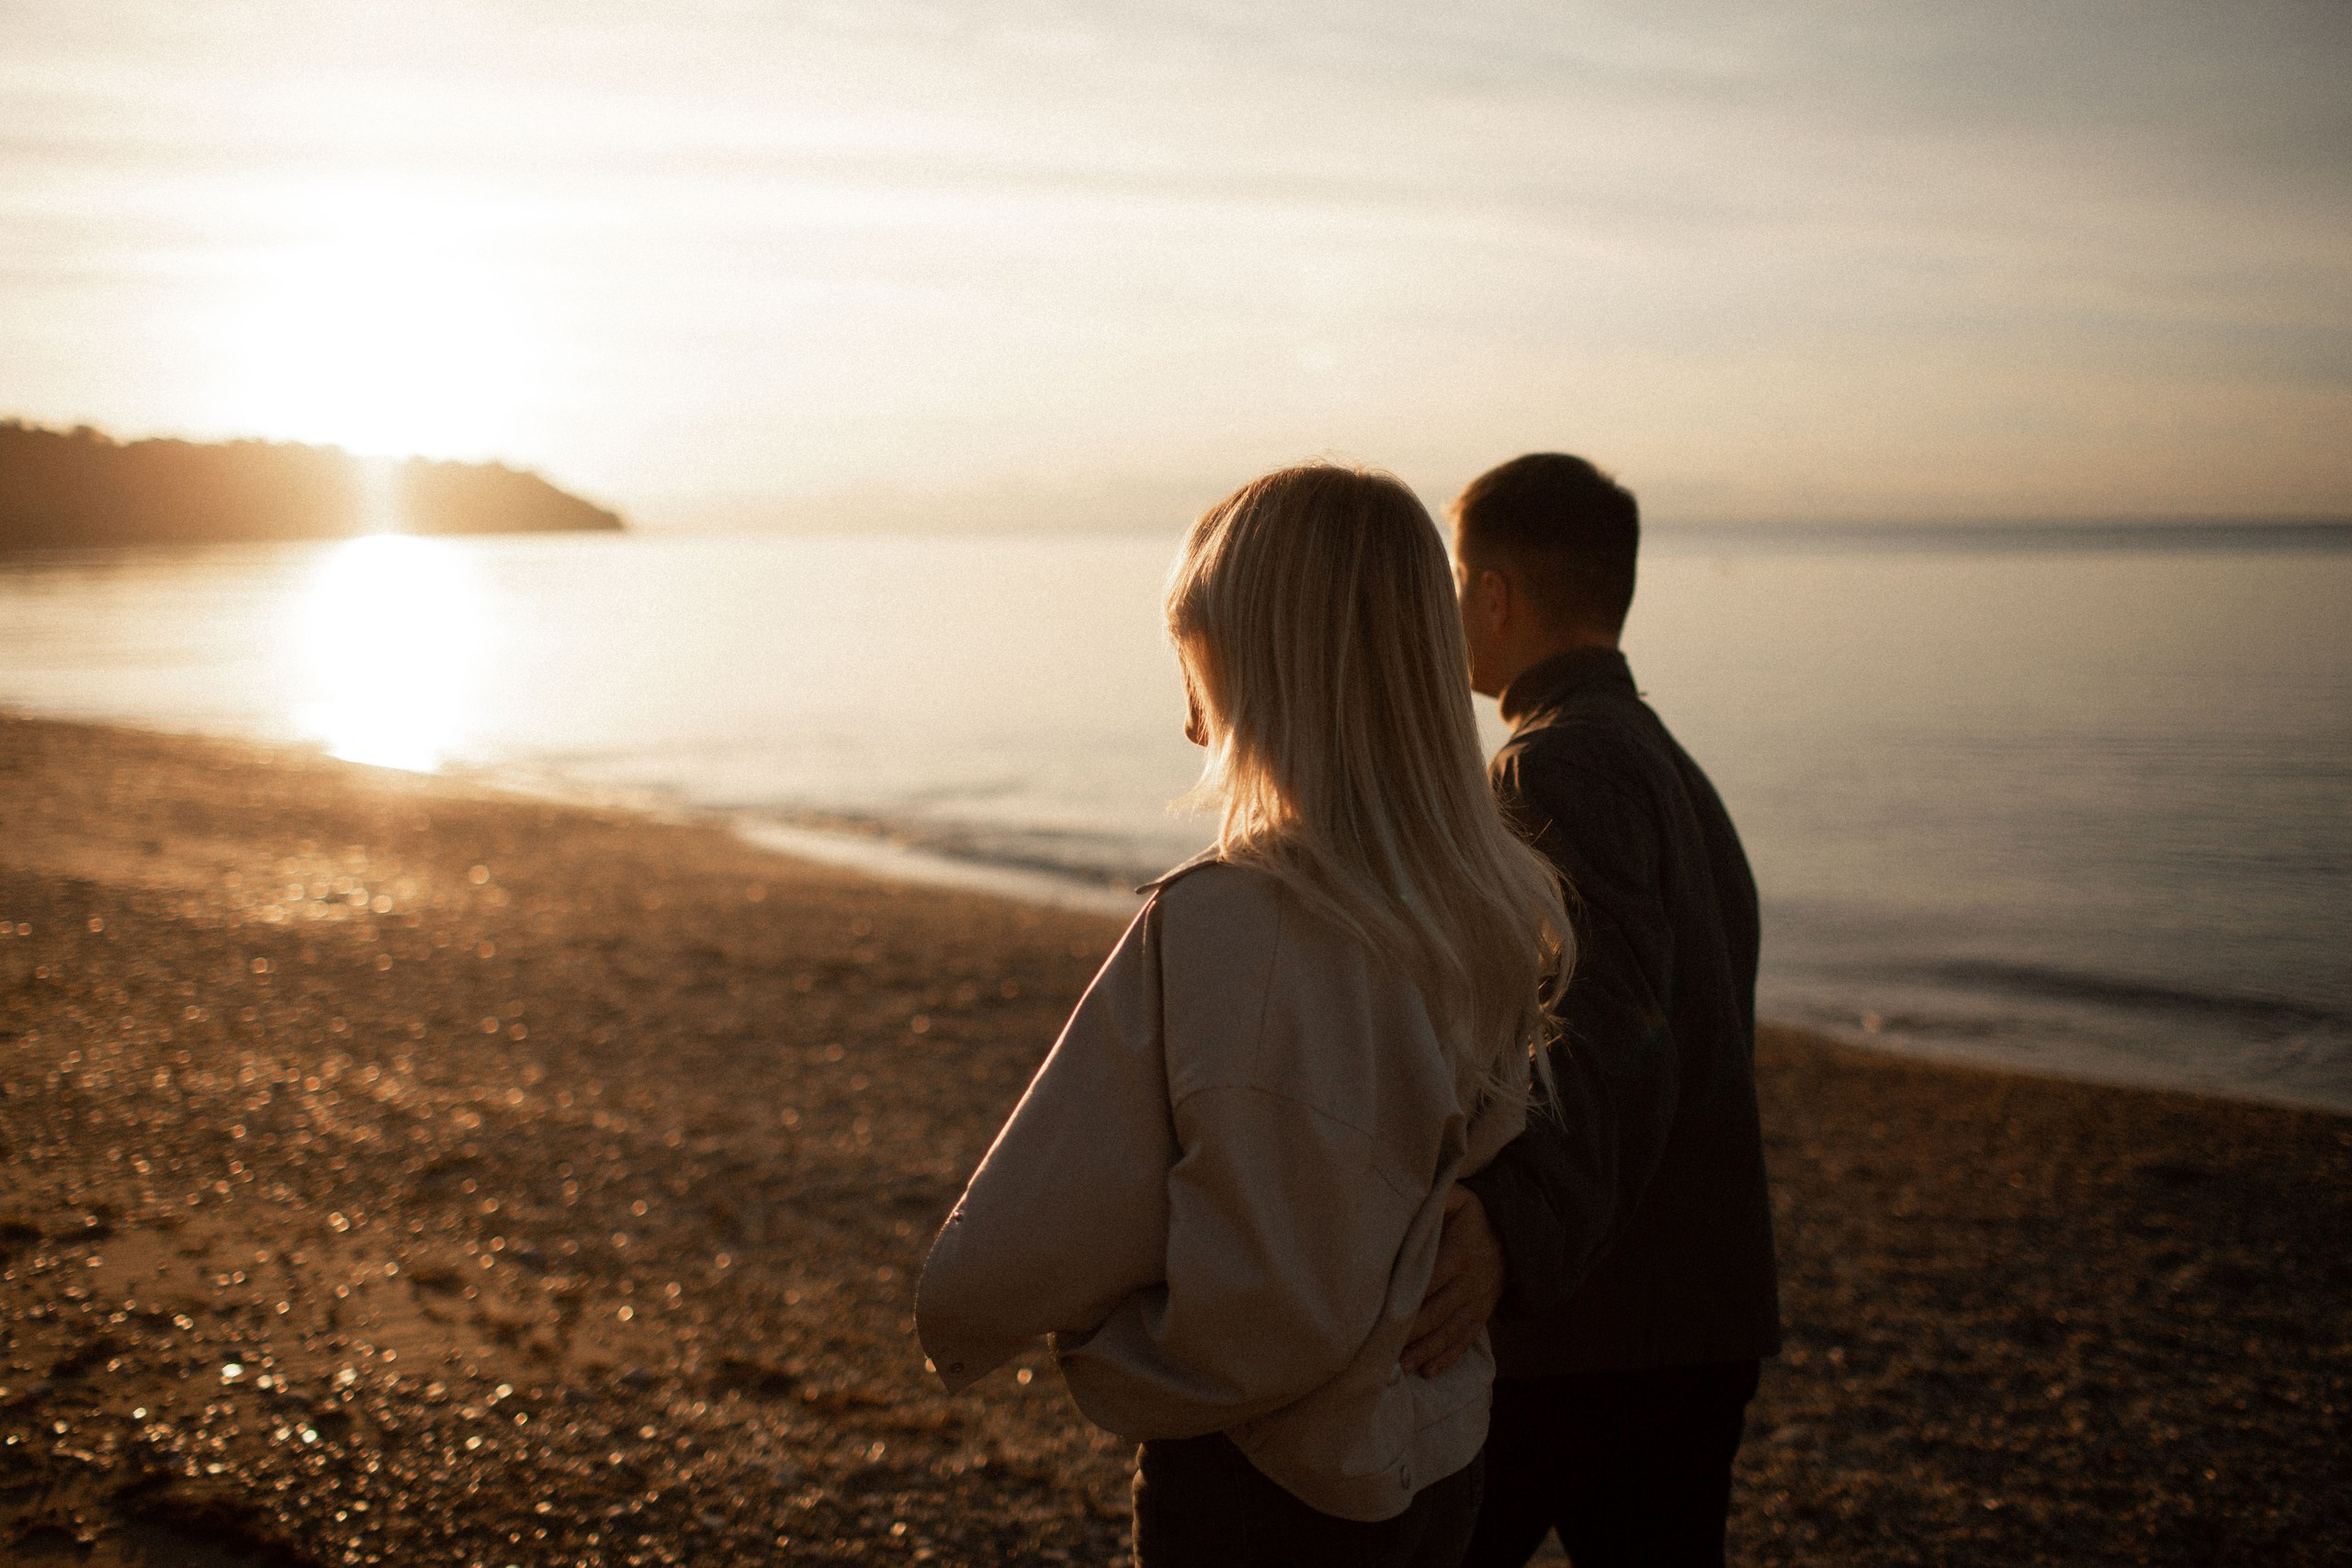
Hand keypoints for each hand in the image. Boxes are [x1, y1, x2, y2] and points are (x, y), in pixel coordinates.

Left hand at [1401, 1185, 1505, 1377]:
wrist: (1517, 1235)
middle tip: (1383, 1350)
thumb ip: (1437, 1197)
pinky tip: (1429, 1371)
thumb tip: (1410, 1192)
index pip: (1429, 1281)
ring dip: (1425, 1351)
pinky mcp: (1482, 1314)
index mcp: (1460, 1255)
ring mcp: (1478, 1302)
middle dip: (1410, 1333)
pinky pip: (1465, 1339)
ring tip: (1401, 1367)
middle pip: (1436, 1313)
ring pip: (1448, 1332)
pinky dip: (1447, 1357)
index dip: (1407, 1298)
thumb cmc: (1477, 1216)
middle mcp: (1470, 1284)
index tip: (1382, 1313)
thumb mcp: (1460, 1198)